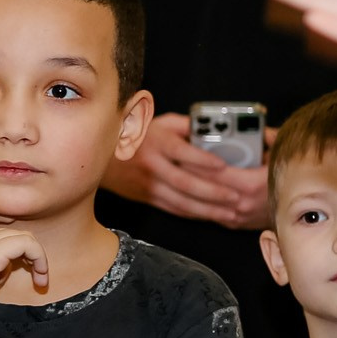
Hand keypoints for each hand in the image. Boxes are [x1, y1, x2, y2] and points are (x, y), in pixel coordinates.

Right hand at [0, 206, 51, 337]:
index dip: (1, 216)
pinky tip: (38, 279)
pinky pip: (26, 244)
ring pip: (23, 236)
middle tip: (37, 271)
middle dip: (28, 250)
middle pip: (12, 229)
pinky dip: (39, 259)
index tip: (17, 238)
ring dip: (38, 257)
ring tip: (40, 278)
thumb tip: (9, 263)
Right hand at [103, 115, 271, 228]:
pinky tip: (212, 216)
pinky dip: (194, 214)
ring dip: (208, 209)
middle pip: (185, 182)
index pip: (182, 152)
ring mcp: (148, 184)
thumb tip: (212, 127)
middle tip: (237, 197)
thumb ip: (184, 125)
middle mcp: (152, 165)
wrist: (99, 154)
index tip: (224, 166)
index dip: (203, 160)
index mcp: (157, 143)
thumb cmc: (135, 133)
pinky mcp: (147, 197)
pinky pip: (174, 208)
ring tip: (231, 212)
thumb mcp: (157, 122)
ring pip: (181, 201)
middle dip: (213, 192)